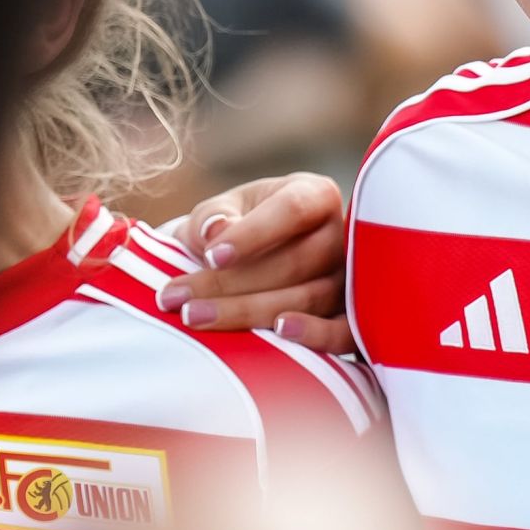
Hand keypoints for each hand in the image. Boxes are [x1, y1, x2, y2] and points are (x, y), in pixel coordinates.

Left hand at [156, 173, 352, 351]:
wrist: (246, 263)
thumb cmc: (233, 230)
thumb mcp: (220, 212)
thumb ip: (213, 217)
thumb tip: (215, 230)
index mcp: (315, 194)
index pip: (292, 210)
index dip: (253, 234)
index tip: (211, 256)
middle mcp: (342, 234)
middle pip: (296, 261)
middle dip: (231, 282)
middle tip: (178, 298)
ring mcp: (350, 278)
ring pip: (309, 297)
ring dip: (249, 311)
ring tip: (195, 317)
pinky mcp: (352, 317)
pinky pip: (343, 332)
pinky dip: (315, 335)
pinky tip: (279, 334)